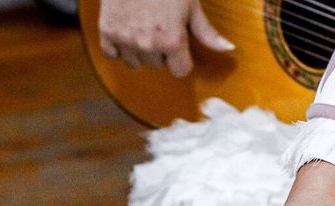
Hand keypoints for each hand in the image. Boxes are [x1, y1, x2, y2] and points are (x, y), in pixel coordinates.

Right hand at [98, 0, 233, 76]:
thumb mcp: (191, 5)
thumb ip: (206, 32)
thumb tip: (227, 49)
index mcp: (173, 41)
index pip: (181, 70)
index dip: (182, 57)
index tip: (179, 43)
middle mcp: (148, 45)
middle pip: (158, 65)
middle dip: (161, 50)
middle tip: (161, 26)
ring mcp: (125, 40)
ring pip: (135, 62)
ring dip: (140, 50)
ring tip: (143, 26)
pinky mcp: (107, 32)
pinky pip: (112, 54)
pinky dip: (118, 46)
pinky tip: (126, 29)